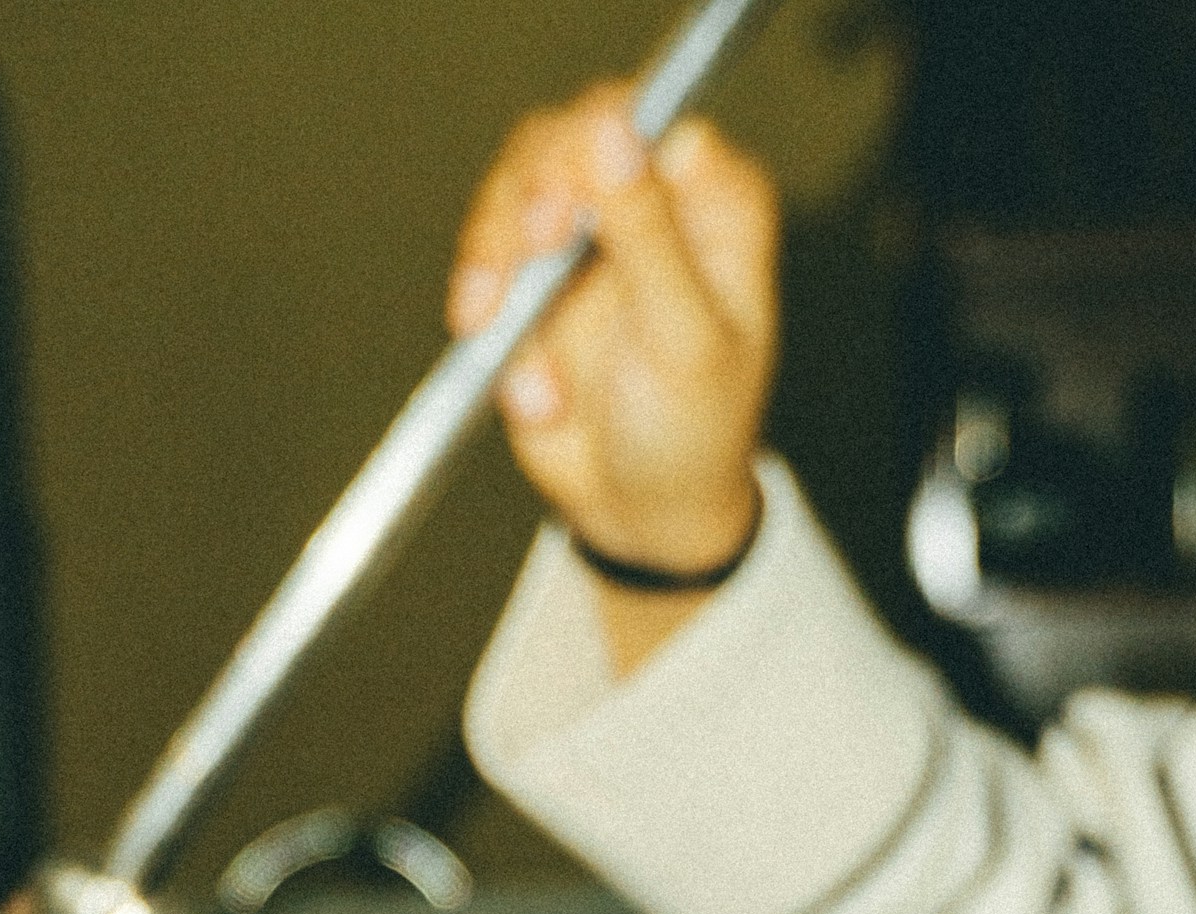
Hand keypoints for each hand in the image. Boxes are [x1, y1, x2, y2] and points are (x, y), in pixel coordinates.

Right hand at [451, 85, 779, 650]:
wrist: (641, 513)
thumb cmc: (693, 431)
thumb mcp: (683, 338)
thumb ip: (648, 233)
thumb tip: (613, 132)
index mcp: (710, 200)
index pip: (643, 119)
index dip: (591, 147)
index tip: (563, 209)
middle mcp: (647, 199)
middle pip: (563, 137)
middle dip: (530, 194)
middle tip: (528, 250)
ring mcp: (585, 236)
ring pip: (513, 187)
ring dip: (493, 254)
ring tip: (490, 321)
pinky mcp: (532, 279)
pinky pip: (485, 263)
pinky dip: (488, 323)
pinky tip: (532, 388)